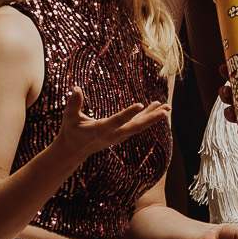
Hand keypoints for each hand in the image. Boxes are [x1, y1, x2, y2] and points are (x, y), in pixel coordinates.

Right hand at [51, 87, 170, 162]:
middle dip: (151, 119)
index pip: (117, 121)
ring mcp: (119, 136)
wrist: (73, 150)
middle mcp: (113, 134)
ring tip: (168, 107)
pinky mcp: (121, 134)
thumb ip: (73, 104)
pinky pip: (137, 125)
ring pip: (139, 126)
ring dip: (154, 117)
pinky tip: (158, 108)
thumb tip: (75, 88)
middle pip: (136, 127)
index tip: (140, 104)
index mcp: (101, 130)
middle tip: (165, 111)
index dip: (128, 113)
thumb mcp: (69, 118)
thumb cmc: (70, 132)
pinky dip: (148, 117)